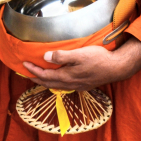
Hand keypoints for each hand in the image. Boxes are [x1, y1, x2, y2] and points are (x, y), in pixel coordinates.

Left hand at [23, 39, 140, 92]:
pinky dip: (55, 82)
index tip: (24, 64)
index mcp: (67, 76)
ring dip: (45, 81)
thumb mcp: (79, 54)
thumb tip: (45, 57)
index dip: (33, 71)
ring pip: (56, 86)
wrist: (116, 68)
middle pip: (48, 84)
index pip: (44, 76)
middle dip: (36, 79)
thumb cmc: (98, 59)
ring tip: (38, 76)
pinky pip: (64, 85)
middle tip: (26, 73)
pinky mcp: (83, 85)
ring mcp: (77, 86)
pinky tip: (57, 78)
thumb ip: (61, 56)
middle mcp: (70, 84)